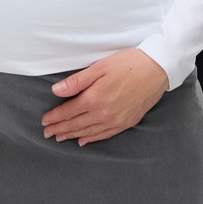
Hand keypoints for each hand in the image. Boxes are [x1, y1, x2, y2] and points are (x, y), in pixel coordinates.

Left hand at [42, 49, 169, 146]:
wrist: (157, 69)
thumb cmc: (129, 63)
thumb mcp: (100, 66)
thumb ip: (77, 81)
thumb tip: (56, 91)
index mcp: (95, 98)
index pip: (69, 111)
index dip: (55, 117)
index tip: (44, 120)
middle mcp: (104, 113)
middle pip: (76, 124)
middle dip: (60, 129)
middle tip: (47, 133)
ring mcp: (116, 120)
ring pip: (89, 132)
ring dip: (73, 135)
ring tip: (61, 138)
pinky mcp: (127, 122)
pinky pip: (105, 135)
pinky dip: (92, 139)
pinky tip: (84, 140)